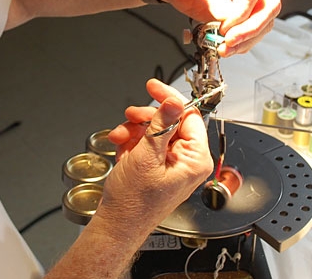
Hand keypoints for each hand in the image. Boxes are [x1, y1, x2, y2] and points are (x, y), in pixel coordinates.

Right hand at [100, 79, 212, 233]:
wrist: (116, 224)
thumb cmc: (134, 203)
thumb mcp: (146, 156)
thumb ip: (161, 125)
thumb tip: (173, 101)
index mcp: (195, 160)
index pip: (189, 116)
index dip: (169, 99)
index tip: (154, 87)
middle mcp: (186, 161)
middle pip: (169, 121)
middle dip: (146, 118)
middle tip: (130, 117)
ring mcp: (171, 163)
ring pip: (154, 130)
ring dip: (134, 130)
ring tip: (120, 137)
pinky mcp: (156, 166)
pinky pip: (146, 143)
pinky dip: (131, 141)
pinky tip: (121, 148)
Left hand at [143, 0, 280, 56]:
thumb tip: (227, 15)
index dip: (242, 11)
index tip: (224, 25)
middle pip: (268, 4)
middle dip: (251, 28)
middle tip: (229, 41)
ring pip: (264, 20)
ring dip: (247, 39)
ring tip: (224, 48)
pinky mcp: (241, 9)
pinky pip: (252, 28)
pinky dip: (241, 41)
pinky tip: (225, 46)